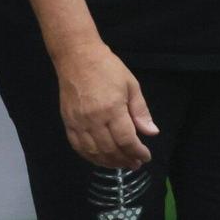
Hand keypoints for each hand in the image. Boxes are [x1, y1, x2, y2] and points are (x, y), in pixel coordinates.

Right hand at [53, 40, 157, 169]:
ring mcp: (78, 122)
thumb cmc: (107, 67)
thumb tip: (151, 133)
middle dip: (125, 160)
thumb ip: (141, 111)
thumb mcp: (131, 85)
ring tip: (121, 163)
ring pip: (94, 152)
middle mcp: (94, 119)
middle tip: (135, 163)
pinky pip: (78, 147)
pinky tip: (100, 158)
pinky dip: (90, 157)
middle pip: (111, 149)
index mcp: (112, 108)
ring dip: (109, 163)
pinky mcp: (68, 122)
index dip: (137, 152)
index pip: (126, 140)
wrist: (77, 56)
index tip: (145, 156)